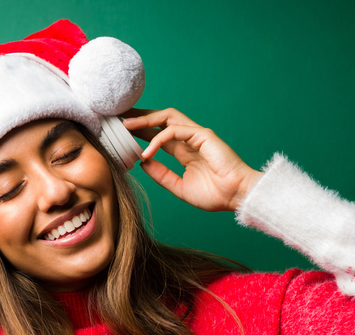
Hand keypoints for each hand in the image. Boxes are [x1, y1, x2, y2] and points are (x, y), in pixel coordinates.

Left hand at [122, 108, 261, 212]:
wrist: (236, 197)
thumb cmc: (215, 194)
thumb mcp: (179, 187)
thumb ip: (161, 174)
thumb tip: (143, 162)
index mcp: (184, 151)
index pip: (158, 134)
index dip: (140, 131)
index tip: (121, 133)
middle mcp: (189, 139)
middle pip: (160, 119)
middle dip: (139, 117)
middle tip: (118, 119)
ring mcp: (196, 135)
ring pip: (166, 118)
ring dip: (145, 120)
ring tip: (125, 126)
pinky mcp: (203, 135)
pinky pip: (175, 131)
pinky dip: (158, 139)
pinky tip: (146, 151)